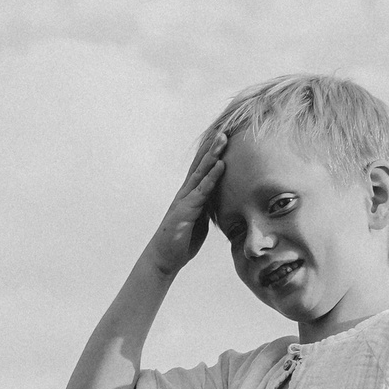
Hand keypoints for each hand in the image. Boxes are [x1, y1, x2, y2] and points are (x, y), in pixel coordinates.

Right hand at [144, 132, 226, 277]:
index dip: (212, 154)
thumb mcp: (199, 222)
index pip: (203, 170)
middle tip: (224, 130)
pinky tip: (220, 166)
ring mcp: (185, 200)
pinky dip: (211, 178)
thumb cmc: (181, 242)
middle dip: (213, 148)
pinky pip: (201, 191)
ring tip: (223, 139)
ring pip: (201, 172)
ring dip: (213, 155)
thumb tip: (218, 204)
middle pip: (201, 165)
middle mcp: (186, 193)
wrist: (163, 258)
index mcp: (190, 196)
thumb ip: (207, 209)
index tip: (223, 139)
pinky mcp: (186, 210)